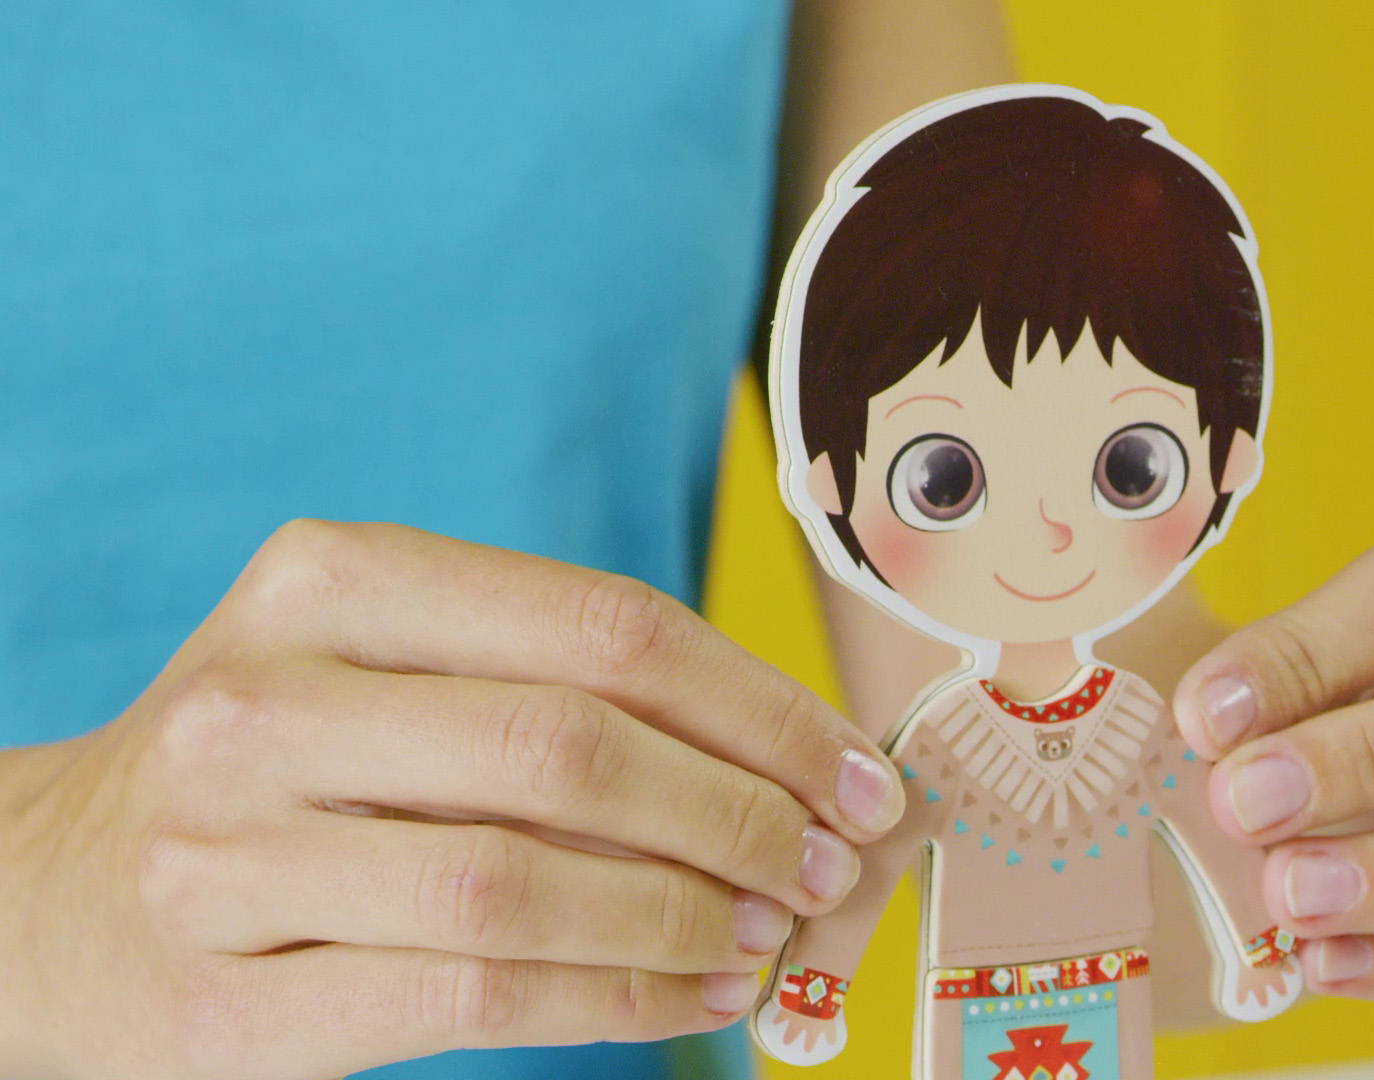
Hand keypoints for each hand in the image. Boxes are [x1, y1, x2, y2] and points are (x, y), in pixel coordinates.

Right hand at [0, 521, 903, 1079]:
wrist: (45, 891)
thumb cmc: (281, 765)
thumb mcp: (385, 672)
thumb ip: (555, 689)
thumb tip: (790, 764)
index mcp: (328, 583)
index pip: (602, 628)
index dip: (759, 706)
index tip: (855, 770)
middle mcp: (264, 701)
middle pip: (570, 747)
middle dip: (738, 812)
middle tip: (825, 861)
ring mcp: (226, 854)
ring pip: (521, 882)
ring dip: (685, 917)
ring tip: (768, 935)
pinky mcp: (223, 997)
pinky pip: (471, 996)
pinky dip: (615, 999)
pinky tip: (691, 994)